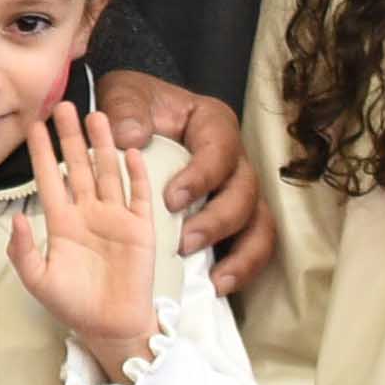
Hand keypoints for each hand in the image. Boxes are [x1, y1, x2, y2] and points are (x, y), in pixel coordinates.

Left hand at [3, 99, 171, 376]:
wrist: (111, 327)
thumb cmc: (72, 305)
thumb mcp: (38, 280)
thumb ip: (24, 251)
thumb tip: (18, 219)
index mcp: (61, 223)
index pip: (49, 179)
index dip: (42, 153)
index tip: (33, 126)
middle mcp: (88, 213)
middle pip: (78, 166)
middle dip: (70, 137)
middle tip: (63, 105)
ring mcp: (115, 218)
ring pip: (108, 172)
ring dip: (103, 145)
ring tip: (97, 116)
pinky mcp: (140, 229)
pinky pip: (138, 196)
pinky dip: (136, 174)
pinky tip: (130, 152)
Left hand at [95, 69, 267, 292]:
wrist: (135, 122)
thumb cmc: (134, 109)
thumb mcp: (125, 96)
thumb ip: (126, 110)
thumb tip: (130, 138)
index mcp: (213, 126)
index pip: (220, 151)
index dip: (201, 177)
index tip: (172, 199)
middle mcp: (235, 159)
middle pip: (246, 192)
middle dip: (219, 221)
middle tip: (185, 243)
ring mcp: (238, 192)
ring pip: (259, 224)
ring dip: (242, 254)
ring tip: (216, 280)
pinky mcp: (232, 220)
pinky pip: (251, 246)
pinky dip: (241, 269)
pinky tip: (218, 287)